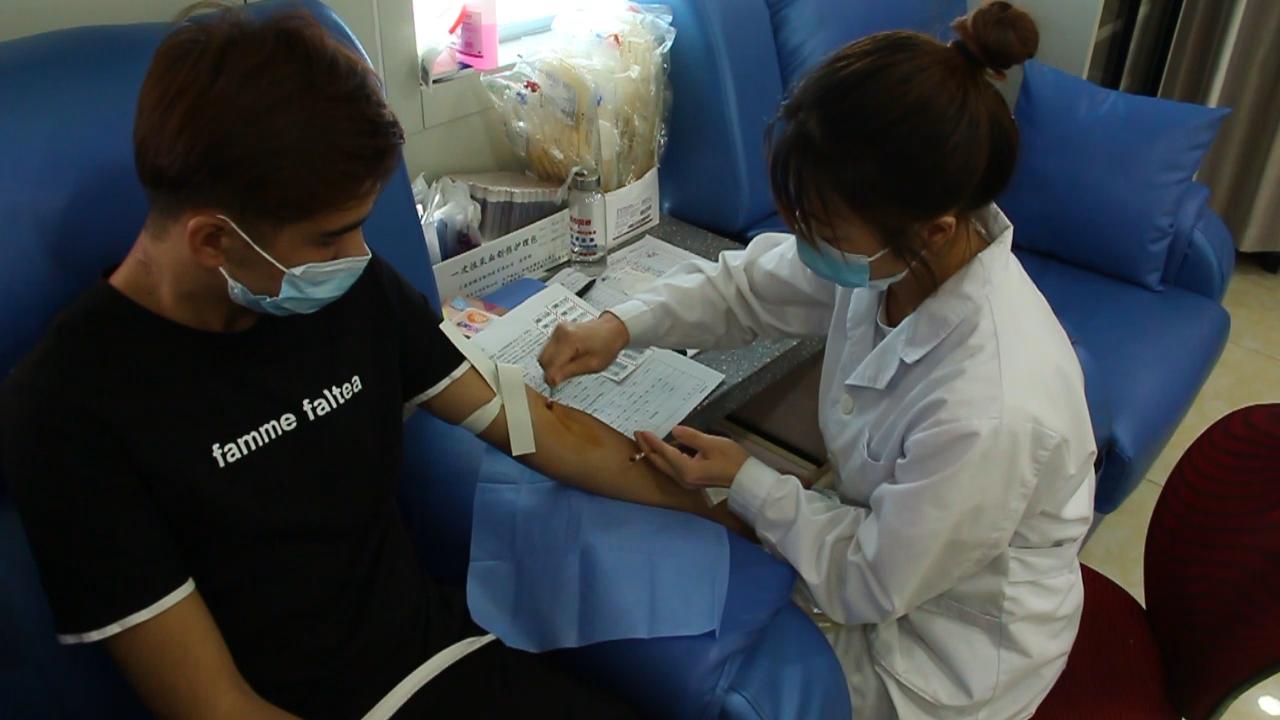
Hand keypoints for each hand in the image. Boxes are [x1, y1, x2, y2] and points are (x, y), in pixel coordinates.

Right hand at [537, 312, 630, 386]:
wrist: (611, 330)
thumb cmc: (607, 345)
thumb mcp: (592, 365)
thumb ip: (569, 372)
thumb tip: (552, 380)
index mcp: (569, 340)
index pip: (551, 365)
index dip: (552, 379)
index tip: (555, 387)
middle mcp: (560, 332)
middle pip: (543, 359)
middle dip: (550, 371)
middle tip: (563, 378)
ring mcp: (557, 330)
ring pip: (543, 354)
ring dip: (552, 364)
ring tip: (570, 366)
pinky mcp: (557, 331)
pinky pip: (548, 349)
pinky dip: (554, 357)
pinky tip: (568, 359)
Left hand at [634, 426, 750, 488]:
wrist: (746, 479)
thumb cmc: (732, 460)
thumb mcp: (712, 444)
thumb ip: (691, 437)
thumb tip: (674, 430)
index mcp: (686, 470)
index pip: (664, 452)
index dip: (652, 440)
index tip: (641, 430)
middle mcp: (682, 478)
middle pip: (659, 462)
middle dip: (647, 448)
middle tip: (637, 434)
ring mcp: (686, 481)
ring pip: (664, 466)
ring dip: (654, 453)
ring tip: (647, 440)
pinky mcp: (691, 480)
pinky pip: (671, 468)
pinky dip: (664, 458)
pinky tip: (663, 449)